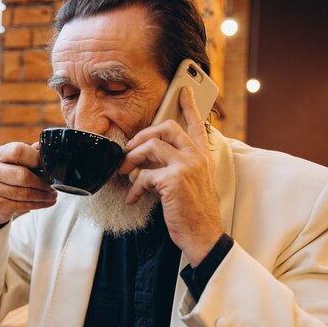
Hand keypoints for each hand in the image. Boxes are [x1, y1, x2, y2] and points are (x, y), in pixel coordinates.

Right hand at [0, 142, 56, 227]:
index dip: (36, 158)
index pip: (18, 151)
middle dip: (41, 182)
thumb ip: (30, 154)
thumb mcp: (13, 163)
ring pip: (24, 193)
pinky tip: (45, 202)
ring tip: (52, 195)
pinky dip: (38, 204)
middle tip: (52, 185)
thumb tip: (48, 151)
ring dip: (42, 195)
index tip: (47, 166)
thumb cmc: (6, 179)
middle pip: (22, 175)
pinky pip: (22, 205)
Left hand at [118, 87, 223, 265]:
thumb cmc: (194, 212)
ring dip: (132, 158)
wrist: (203, 236)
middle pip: (167, 127)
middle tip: (130, 148)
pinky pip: (144, 175)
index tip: (183, 90)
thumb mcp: (192, 184)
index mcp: (202, 156)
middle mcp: (196, 156)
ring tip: (124, 171)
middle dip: (143, 134)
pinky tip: (132, 198)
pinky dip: (133, 187)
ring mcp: (186, 166)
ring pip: (151, 146)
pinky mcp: (173, 180)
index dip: (189, 105)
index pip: (197, 124)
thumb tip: (149, 160)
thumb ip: (178, 166)